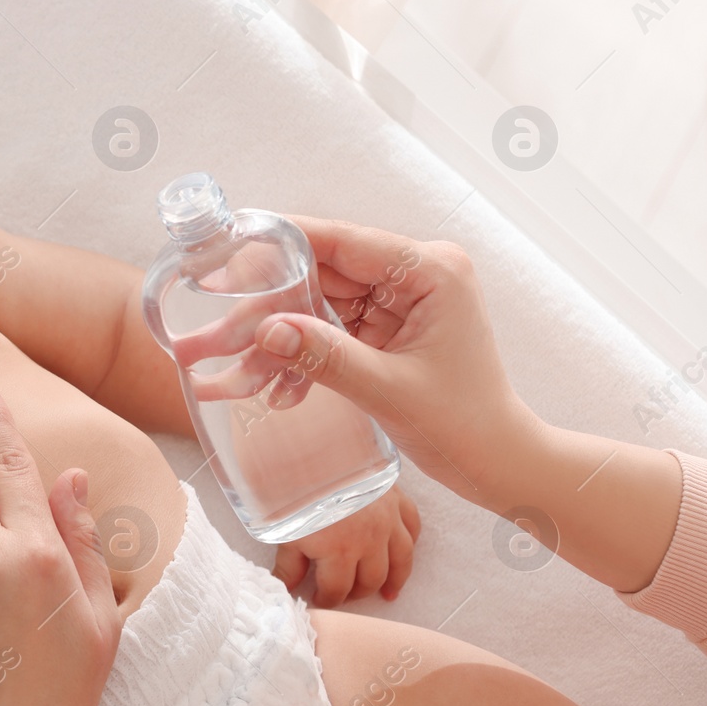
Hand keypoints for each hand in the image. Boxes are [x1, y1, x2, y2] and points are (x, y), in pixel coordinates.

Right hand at [251, 216, 543, 508]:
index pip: (341, 242)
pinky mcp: (383, 327)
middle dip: (264, 307)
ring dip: (272, 336)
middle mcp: (414, 275)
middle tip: (210, 331)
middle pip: (319, 274)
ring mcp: (397, 301)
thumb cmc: (465, 425)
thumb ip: (326, 356)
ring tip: (225, 367)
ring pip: (314, 304)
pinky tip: (269, 387)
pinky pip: (325, 329)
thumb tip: (267, 329)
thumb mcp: (389, 391)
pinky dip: (295, 355)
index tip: (227, 250)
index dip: (280, 246)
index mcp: (430, 271)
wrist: (496, 463)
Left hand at [271, 484, 420, 605]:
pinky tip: (403, 553)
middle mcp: (369, 541)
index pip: (337, 590)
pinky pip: (412, 526)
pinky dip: (409, 542)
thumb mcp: (285, 530)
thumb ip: (289, 565)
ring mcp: (387, 520)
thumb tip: (286, 589)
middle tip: (344, 594)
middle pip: (370, 580)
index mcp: (339, 552)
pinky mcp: (396, 499)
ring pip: (399, 561)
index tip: (318, 599)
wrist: (316, 448)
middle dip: (356, 592)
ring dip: (393, 579)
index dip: (327, 600)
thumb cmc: (295, 489)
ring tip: (387, 594)